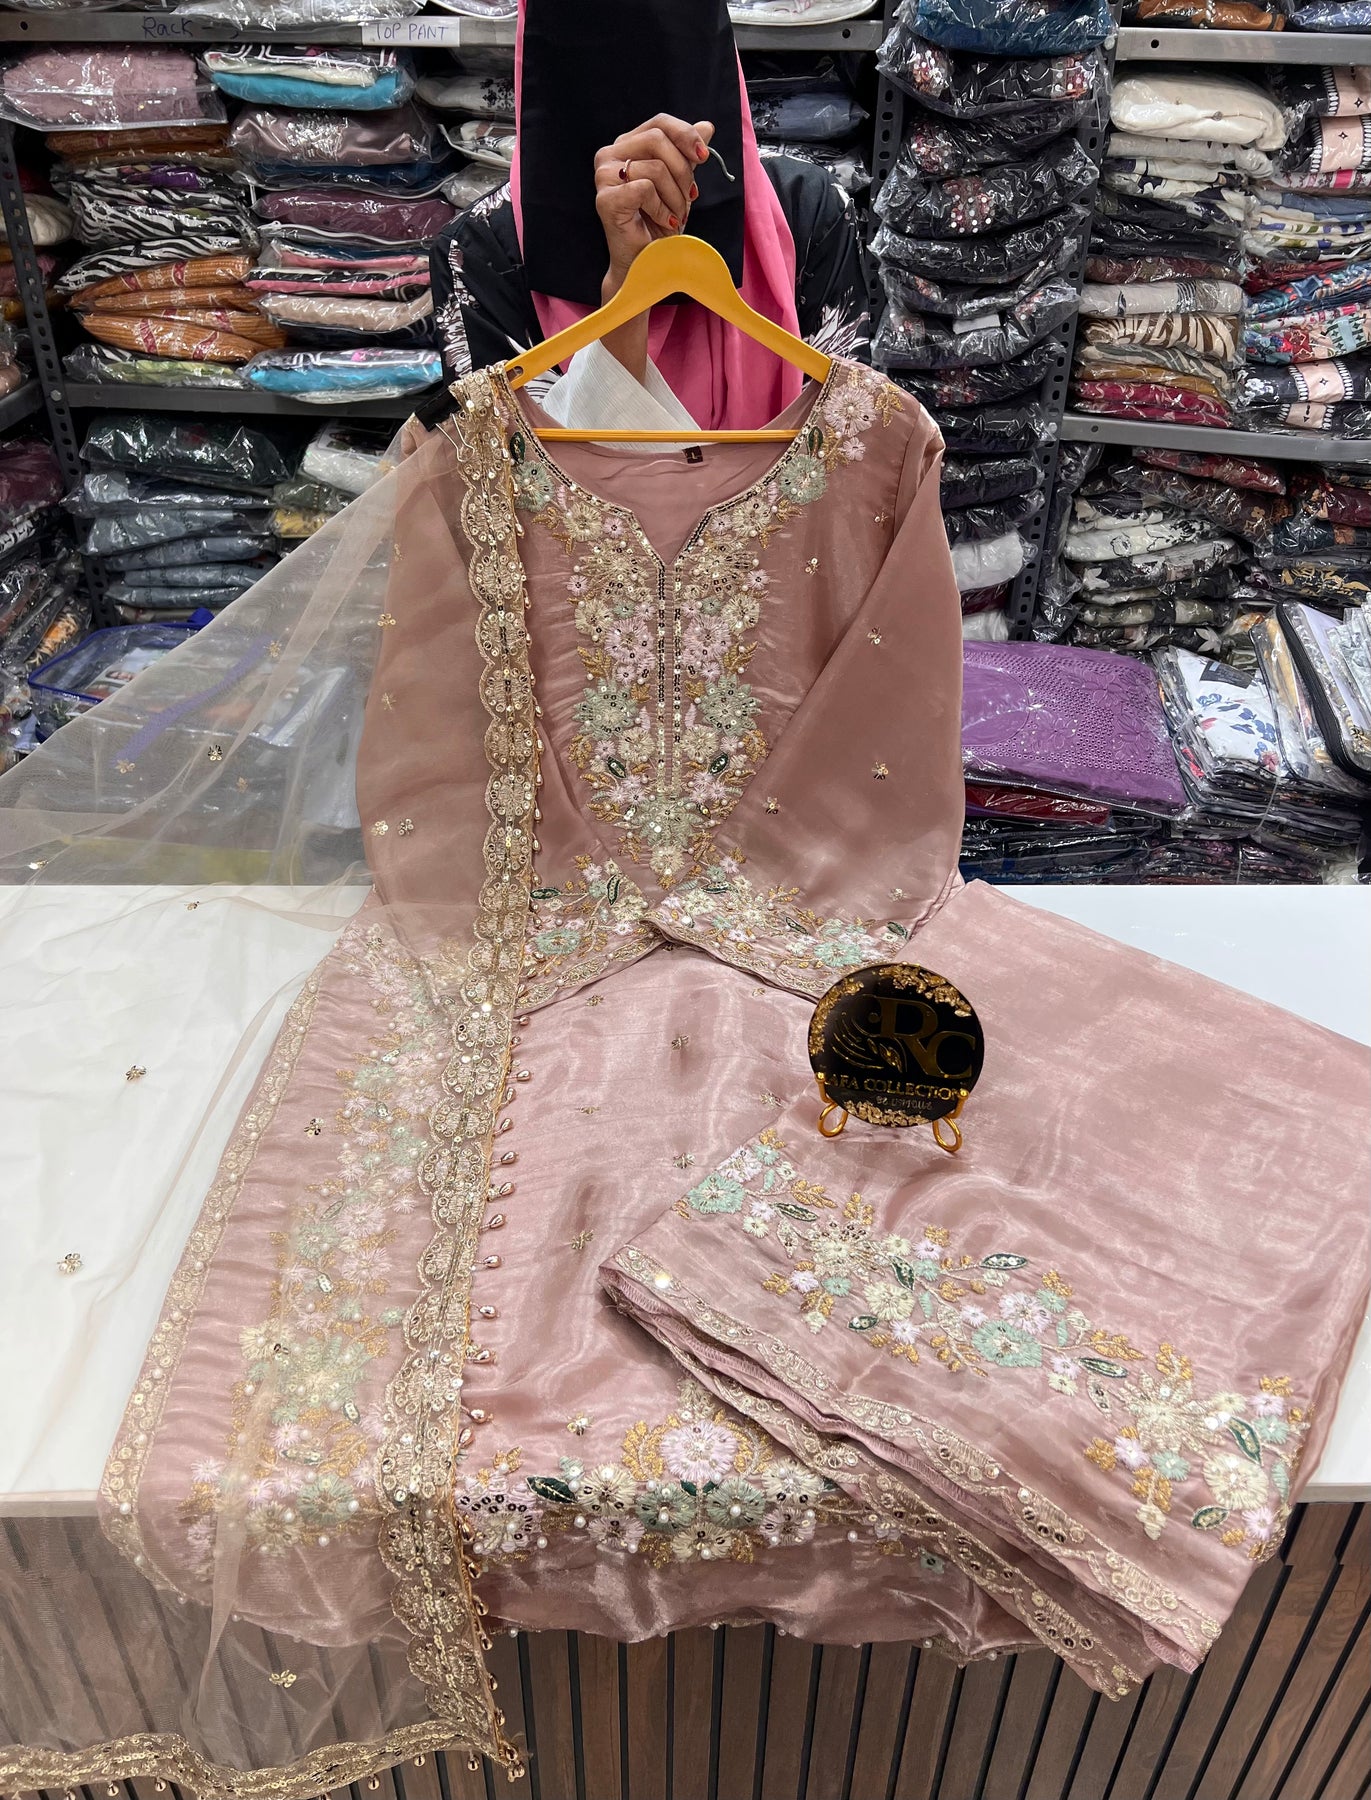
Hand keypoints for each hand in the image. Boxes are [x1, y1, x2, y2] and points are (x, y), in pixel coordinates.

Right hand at [593, 114, 715, 301]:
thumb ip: (687, 153)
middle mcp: (609, 156)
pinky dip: (662, 209)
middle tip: (690, 195)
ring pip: (655, 167)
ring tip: (675, 214)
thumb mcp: (679, 182)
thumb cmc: (660, 222)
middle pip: (657, 139)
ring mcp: (604, 177)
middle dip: (683, 170)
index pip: (659, 123)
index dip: (685, 135)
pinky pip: (645, 189)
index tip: (704, 157)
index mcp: (626, 145)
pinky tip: (663, 221)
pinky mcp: (606, 199)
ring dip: (675, 196)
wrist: (647, 261)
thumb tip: (707, 126)